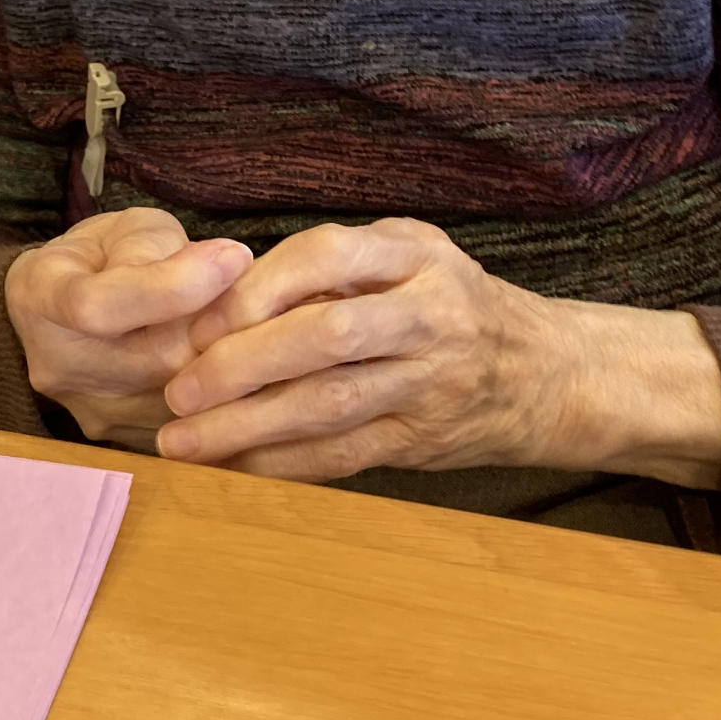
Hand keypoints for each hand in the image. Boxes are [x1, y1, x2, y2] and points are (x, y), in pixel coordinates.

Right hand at [5, 208, 252, 449]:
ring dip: (228, 360)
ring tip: (244, 323)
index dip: (172, 285)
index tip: (234, 256)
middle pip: (157, 360)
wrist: (59, 316)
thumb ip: (160, 247)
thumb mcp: (123, 230)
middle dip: (221, 324)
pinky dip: (222, 392)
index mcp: (42, 298)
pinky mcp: (125, 439)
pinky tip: (237, 361)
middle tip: (256, 291)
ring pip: (184, 399)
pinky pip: (189, 423)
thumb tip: (224, 267)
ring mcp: (91, 413)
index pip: (99, 306)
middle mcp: (58, 367)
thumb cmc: (99, 260)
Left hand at [156, 218, 720, 490]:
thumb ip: (332, 266)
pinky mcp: (425, 439)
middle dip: (243, 365)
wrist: (541, 373)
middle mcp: (430, 313)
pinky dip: (285, 463)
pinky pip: (346, 455)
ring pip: (331, 405)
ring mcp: (432, 381)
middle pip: (327, 335)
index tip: (201, 320)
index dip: (258, 288)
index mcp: (415, 253)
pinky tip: (235, 466)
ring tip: (184, 442)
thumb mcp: (406, 255)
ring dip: (249, 426)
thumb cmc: (446, 304)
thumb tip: (218, 293)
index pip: (327, 255)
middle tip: (178, 391)